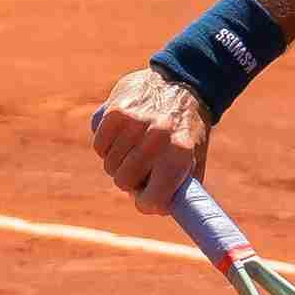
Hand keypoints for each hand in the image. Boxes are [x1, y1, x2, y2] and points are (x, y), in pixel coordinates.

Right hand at [90, 66, 212, 213]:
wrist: (182, 83)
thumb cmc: (187, 130)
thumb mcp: (195, 160)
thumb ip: (181, 190)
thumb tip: (158, 211)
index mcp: (179, 154)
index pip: (152, 200)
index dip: (146, 203)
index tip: (147, 198)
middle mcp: (158, 137)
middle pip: (124, 182)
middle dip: (130, 181)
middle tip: (140, 169)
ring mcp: (135, 122)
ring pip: (110, 165)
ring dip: (118, 163)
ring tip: (133, 150)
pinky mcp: (116, 110)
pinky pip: (99, 146)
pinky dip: (106, 147)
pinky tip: (119, 138)